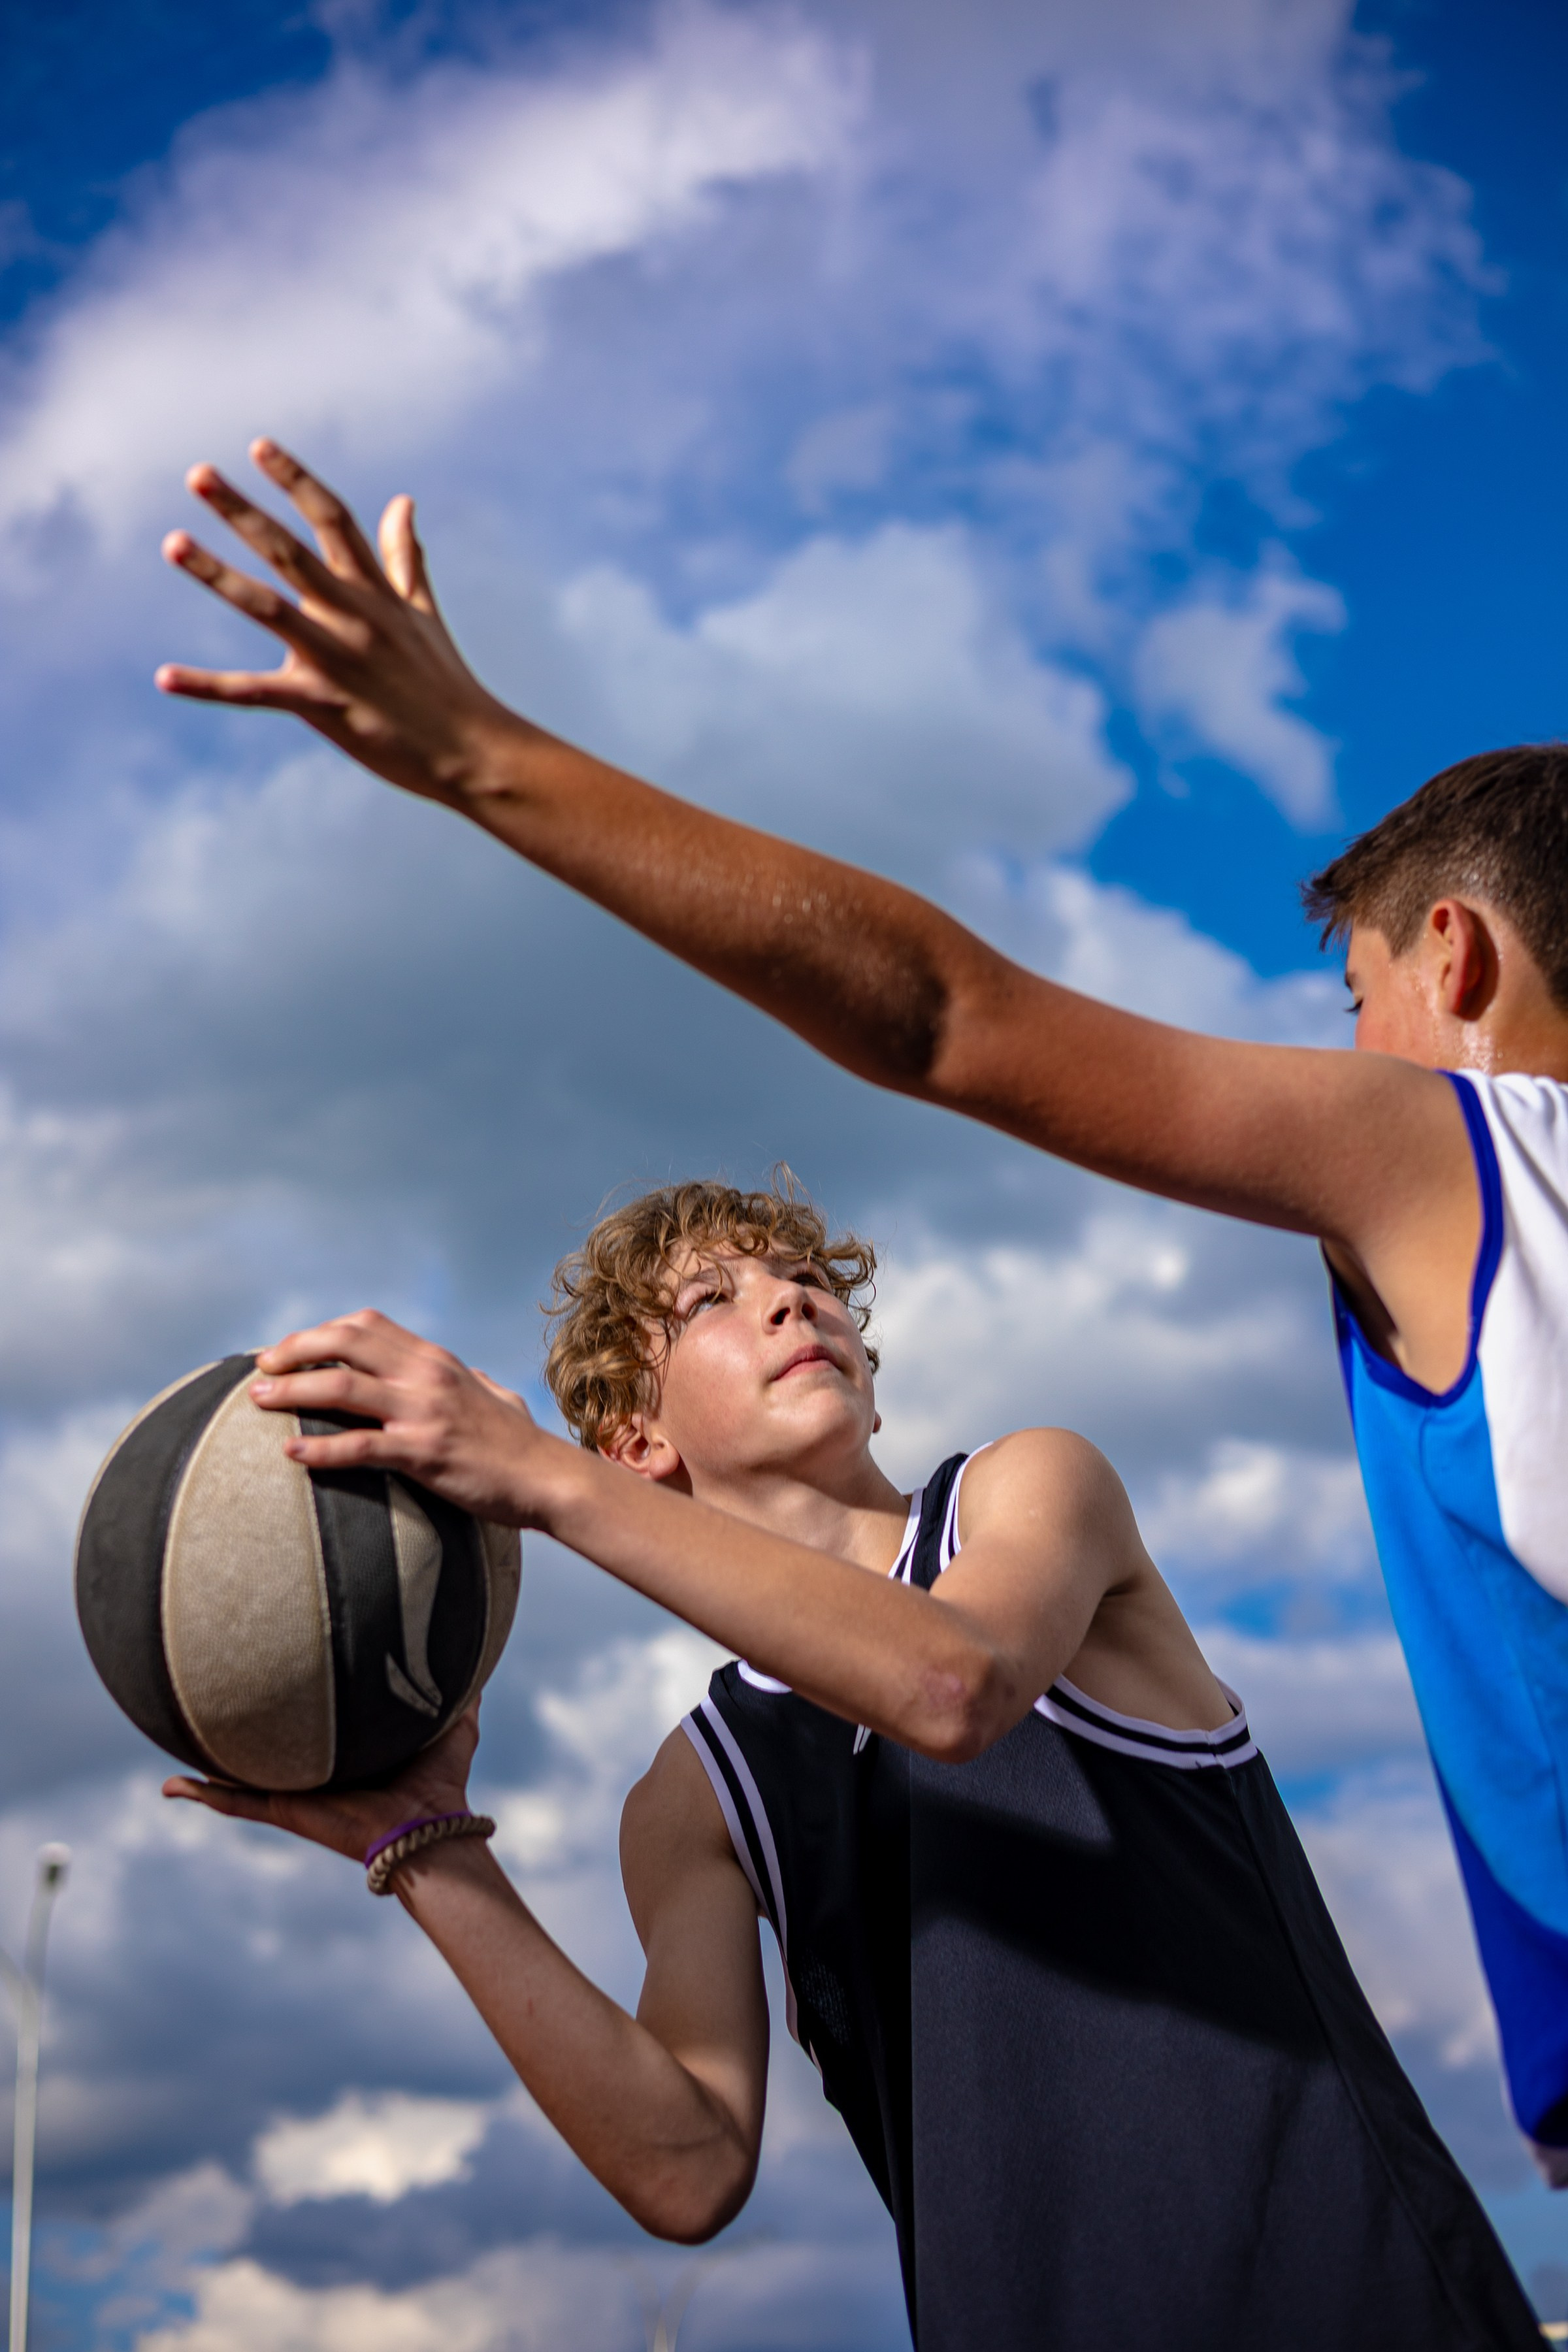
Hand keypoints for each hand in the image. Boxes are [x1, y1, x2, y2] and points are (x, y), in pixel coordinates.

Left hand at [155, 439, 532, 802]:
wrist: (473, 751)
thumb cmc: (447, 686)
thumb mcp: (425, 615)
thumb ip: (405, 559)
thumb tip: (402, 502)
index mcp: (375, 593)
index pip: (333, 520)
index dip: (296, 480)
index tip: (259, 446)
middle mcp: (353, 616)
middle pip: (290, 550)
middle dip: (243, 511)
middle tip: (197, 475)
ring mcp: (337, 659)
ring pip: (266, 606)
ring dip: (216, 573)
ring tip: (173, 542)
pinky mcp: (323, 705)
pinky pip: (255, 693)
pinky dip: (208, 687)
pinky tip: (164, 678)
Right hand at [163, 1704, 480, 1863]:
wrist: (429, 1825)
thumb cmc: (442, 1780)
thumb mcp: (454, 1723)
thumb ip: (461, 1691)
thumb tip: (473, 1652)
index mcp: (347, 1751)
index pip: (313, 1724)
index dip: (294, 1702)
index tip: (271, 1673)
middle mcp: (316, 1771)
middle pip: (270, 1748)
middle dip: (241, 1731)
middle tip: (210, 1702)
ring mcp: (296, 1792)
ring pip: (241, 1776)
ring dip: (207, 1765)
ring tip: (173, 1749)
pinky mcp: (287, 1810)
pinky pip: (236, 1802)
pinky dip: (203, 1794)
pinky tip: (172, 1788)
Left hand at [247, 1308, 565, 1527]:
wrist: (548, 1478)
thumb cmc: (518, 1443)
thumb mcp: (492, 1394)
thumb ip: (469, 1379)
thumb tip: (465, 1373)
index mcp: (435, 1359)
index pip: (366, 1325)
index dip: (318, 1332)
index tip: (287, 1350)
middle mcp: (427, 1375)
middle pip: (345, 1342)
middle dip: (294, 1350)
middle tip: (260, 1369)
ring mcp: (425, 1413)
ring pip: (342, 1389)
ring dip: (292, 1391)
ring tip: (257, 1401)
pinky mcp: (425, 1454)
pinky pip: (361, 1447)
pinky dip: (321, 1449)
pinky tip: (291, 1454)